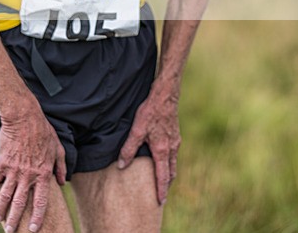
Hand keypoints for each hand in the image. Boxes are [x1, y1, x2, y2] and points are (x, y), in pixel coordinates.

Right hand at [0, 108, 66, 232]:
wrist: (24, 117)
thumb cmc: (44, 131)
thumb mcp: (58, 148)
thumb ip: (61, 167)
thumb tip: (63, 182)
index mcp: (43, 173)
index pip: (40, 201)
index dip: (37, 216)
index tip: (33, 228)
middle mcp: (28, 175)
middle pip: (20, 203)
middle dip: (14, 220)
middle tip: (10, 231)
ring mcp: (14, 170)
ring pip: (5, 195)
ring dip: (1, 209)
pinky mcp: (2, 162)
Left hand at [117, 91, 180, 205]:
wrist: (166, 95)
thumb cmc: (151, 111)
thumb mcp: (137, 130)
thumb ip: (129, 149)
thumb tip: (122, 166)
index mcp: (162, 150)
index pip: (163, 176)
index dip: (161, 190)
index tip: (161, 202)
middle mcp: (171, 148)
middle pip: (171, 172)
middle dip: (167, 184)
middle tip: (162, 195)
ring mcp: (175, 141)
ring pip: (173, 162)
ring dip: (168, 172)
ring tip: (162, 179)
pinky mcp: (175, 133)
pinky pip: (173, 153)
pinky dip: (169, 161)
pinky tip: (163, 157)